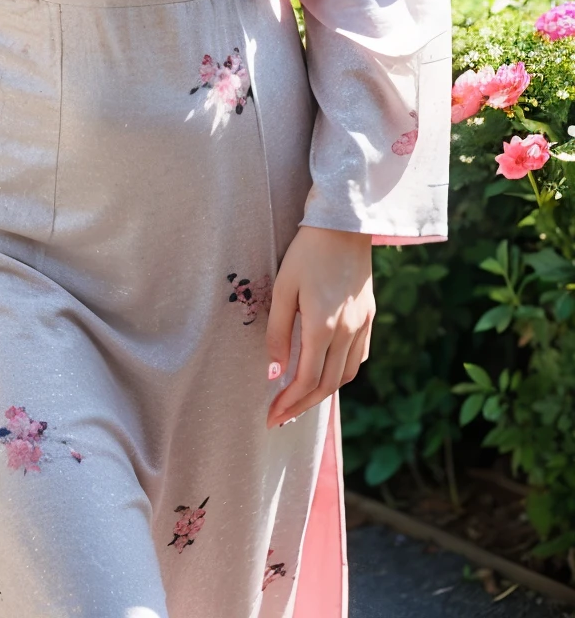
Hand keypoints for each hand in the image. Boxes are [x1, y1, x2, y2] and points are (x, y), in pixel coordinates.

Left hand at [265, 226, 373, 429]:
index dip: (288, 403)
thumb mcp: (283, 288)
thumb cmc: (306, 253)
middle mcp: (347, 331)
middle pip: (327, 385)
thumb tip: (273, 372)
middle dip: (303, 406)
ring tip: (301, 399)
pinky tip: (327, 372)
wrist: (344, 224)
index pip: (306, 380)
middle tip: (281, 417)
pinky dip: (342, 372)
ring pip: (346, 374)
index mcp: (323, 326)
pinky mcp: (369, 315)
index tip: (271, 417)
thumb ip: (277, 332)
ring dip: (324, 392)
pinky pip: (358, 356)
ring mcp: (362, 324)